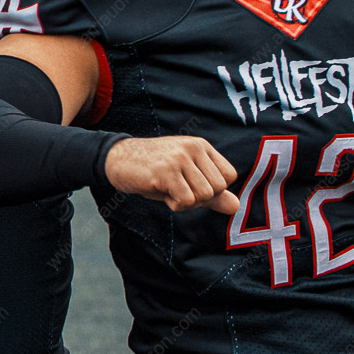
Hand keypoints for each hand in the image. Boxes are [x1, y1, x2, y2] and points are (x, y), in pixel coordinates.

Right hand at [104, 136, 238, 213]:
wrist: (117, 159)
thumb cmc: (153, 170)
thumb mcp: (186, 178)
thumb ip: (212, 192)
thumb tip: (236, 207)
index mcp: (200, 146)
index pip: (228, 176)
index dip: (213, 189)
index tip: (192, 185)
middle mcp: (192, 148)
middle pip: (217, 188)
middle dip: (200, 199)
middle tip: (178, 189)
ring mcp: (179, 158)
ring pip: (204, 196)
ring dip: (186, 202)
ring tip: (168, 189)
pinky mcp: (165, 171)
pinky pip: (186, 201)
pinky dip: (175, 205)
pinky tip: (161, 191)